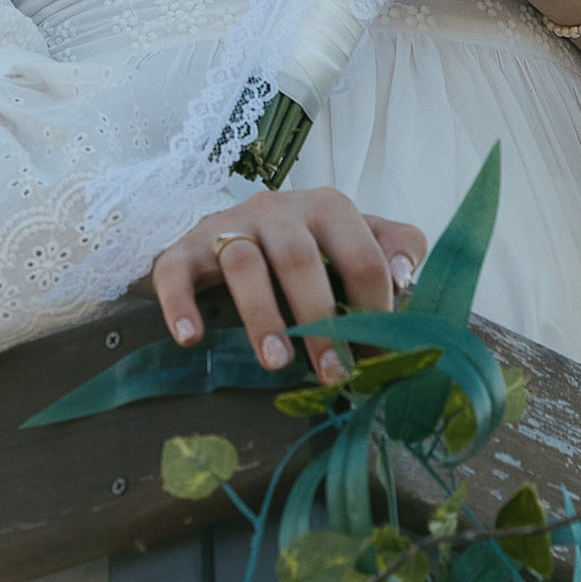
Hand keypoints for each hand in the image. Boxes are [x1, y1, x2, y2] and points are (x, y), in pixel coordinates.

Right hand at [150, 182, 427, 378]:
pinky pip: (175, 272)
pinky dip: (180, 304)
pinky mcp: (185, 247)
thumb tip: (405, 278)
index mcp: (329, 208)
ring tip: (276, 363)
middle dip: (320, 321)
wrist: (238, 228)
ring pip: (244, 264)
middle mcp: (278, 209)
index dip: (373, 311)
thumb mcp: (360, 239)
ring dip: (262, 317)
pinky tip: (191, 338)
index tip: (374, 358)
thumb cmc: (311, 245)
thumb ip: (396, 249)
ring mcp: (229, 225)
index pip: (361, 256)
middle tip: (332, 373)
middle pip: (301, 260)